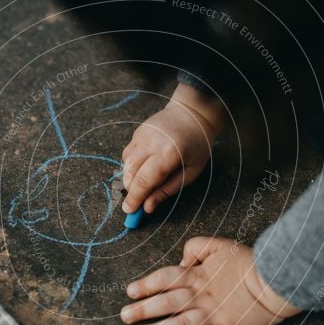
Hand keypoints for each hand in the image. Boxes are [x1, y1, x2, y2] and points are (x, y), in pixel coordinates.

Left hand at [121, 237, 300, 324]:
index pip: (165, 279)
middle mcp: (201, 296)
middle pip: (166, 303)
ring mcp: (214, 315)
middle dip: (143, 310)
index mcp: (198, 275)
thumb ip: (196, 248)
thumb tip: (180, 263)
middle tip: (124, 317)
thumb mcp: (220, 244)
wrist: (278, 279)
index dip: (146, 285)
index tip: (130, 292)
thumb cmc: (250, 260)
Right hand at [122, 83, 225, 213]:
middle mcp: (150, 143)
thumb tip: (148, 207)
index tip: (129, 211)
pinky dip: (131, 165)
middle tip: (135, 203)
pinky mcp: (137, 132)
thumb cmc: (197, 145)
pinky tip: (142, 168)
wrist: (193, 113)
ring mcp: (141, 136)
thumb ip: (167, 190)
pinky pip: (128, 154)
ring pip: (126, 164)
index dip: (135, 198)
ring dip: (130, 179)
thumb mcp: (190, 172)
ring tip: (141, 185)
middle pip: (130, 173)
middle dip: (131, 191)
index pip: (143, 181)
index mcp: (168, 154)